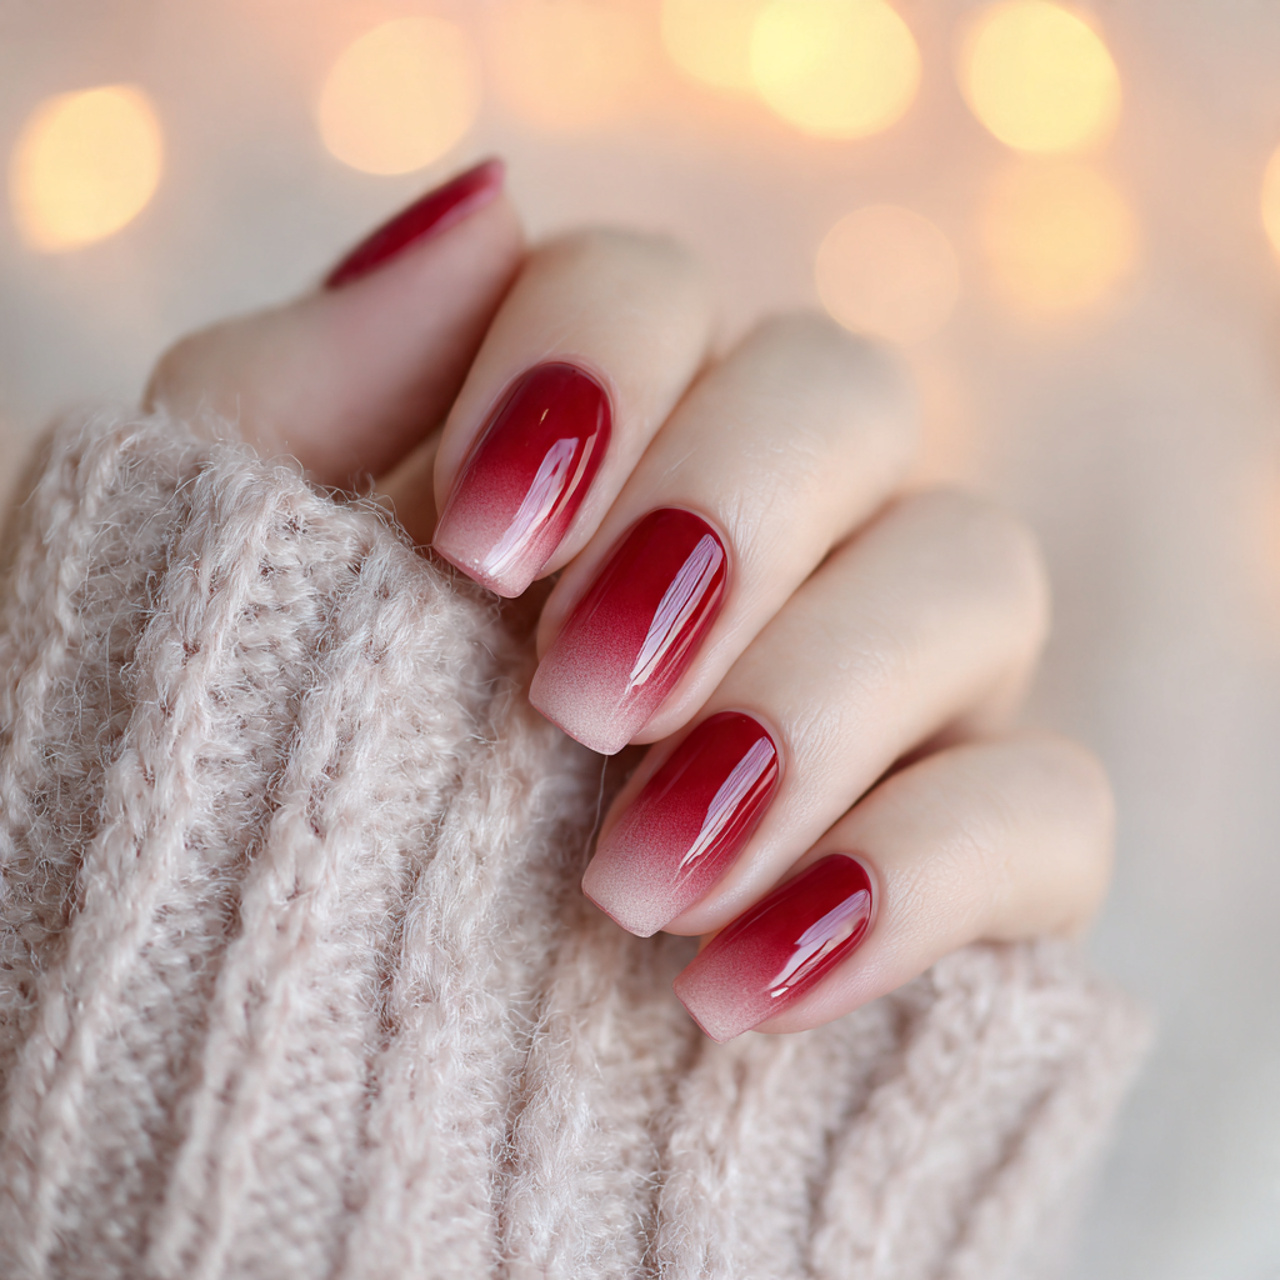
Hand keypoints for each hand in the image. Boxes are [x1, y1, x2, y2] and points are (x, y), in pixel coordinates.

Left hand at [148, 159, 1112, 1041]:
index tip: (478, 543)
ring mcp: (887, 683)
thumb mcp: (229, 576)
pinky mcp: (967, 856)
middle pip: (846, 395)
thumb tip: (484, 206)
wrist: (318, 1046)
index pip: (657, 293)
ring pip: (977, 575)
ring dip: (814, 711)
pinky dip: (919, 883)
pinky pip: (1048, 813)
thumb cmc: (254, 788)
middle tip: (577, 709)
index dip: (593, 368)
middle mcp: (769, 530)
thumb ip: (319, 382)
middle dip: (724, 526)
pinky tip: (746, 984)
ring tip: (636, 885)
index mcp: (598, 441)